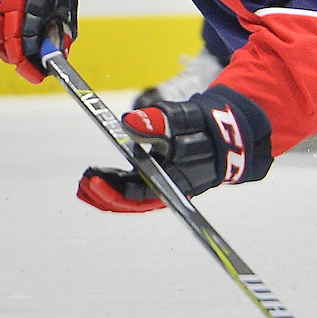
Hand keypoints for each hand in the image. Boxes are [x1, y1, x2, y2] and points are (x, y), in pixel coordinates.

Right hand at [0, 0, 84, 82]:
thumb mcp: (65, 3)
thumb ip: (60, 29)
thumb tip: (59, 54)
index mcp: (29, 6)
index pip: (25, 45)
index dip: (31, 65)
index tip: (38, 75)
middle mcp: (5, 4)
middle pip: (5, 45)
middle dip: (19, 58)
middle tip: (29, 63)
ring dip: (4, 46)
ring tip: (17, 46)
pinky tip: (3, 30)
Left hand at [77, 85, 273, 212]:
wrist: (232, 131)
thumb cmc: (208, 124)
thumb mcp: (187, 117)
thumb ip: (159, 120)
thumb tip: (128, 122)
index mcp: (177, 177)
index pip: (140, 192)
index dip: (113, 191)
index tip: (92, 178)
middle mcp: (170, 187)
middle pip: (133, 200)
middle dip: (105, 195)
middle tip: (84, 182)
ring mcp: (167, 184)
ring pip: (133, 198)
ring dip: (107, 193)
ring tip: (86, 181)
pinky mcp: (164, 178)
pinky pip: (136, 189)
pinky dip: (117, 185)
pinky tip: (100, 177)